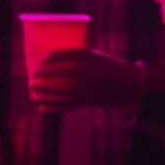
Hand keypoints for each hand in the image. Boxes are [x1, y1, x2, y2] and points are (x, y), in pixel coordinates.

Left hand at [28, 48, 144, 111]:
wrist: (132, 85)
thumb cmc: (112, 68)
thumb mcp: (96, 56)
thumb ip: (78, 58)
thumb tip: (54, 63)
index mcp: (88, 57)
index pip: (61, 57)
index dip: (48, 60)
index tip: (39, 62)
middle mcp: (86, 72)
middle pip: (56, 74)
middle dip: (42, 77)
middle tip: (32, 78)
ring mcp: (87, 87)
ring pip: (58, 91)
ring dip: (43, 93)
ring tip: (34, 92)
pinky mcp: (88, 101)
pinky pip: (67, 105)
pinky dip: (53, 107)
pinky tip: (42, 107)